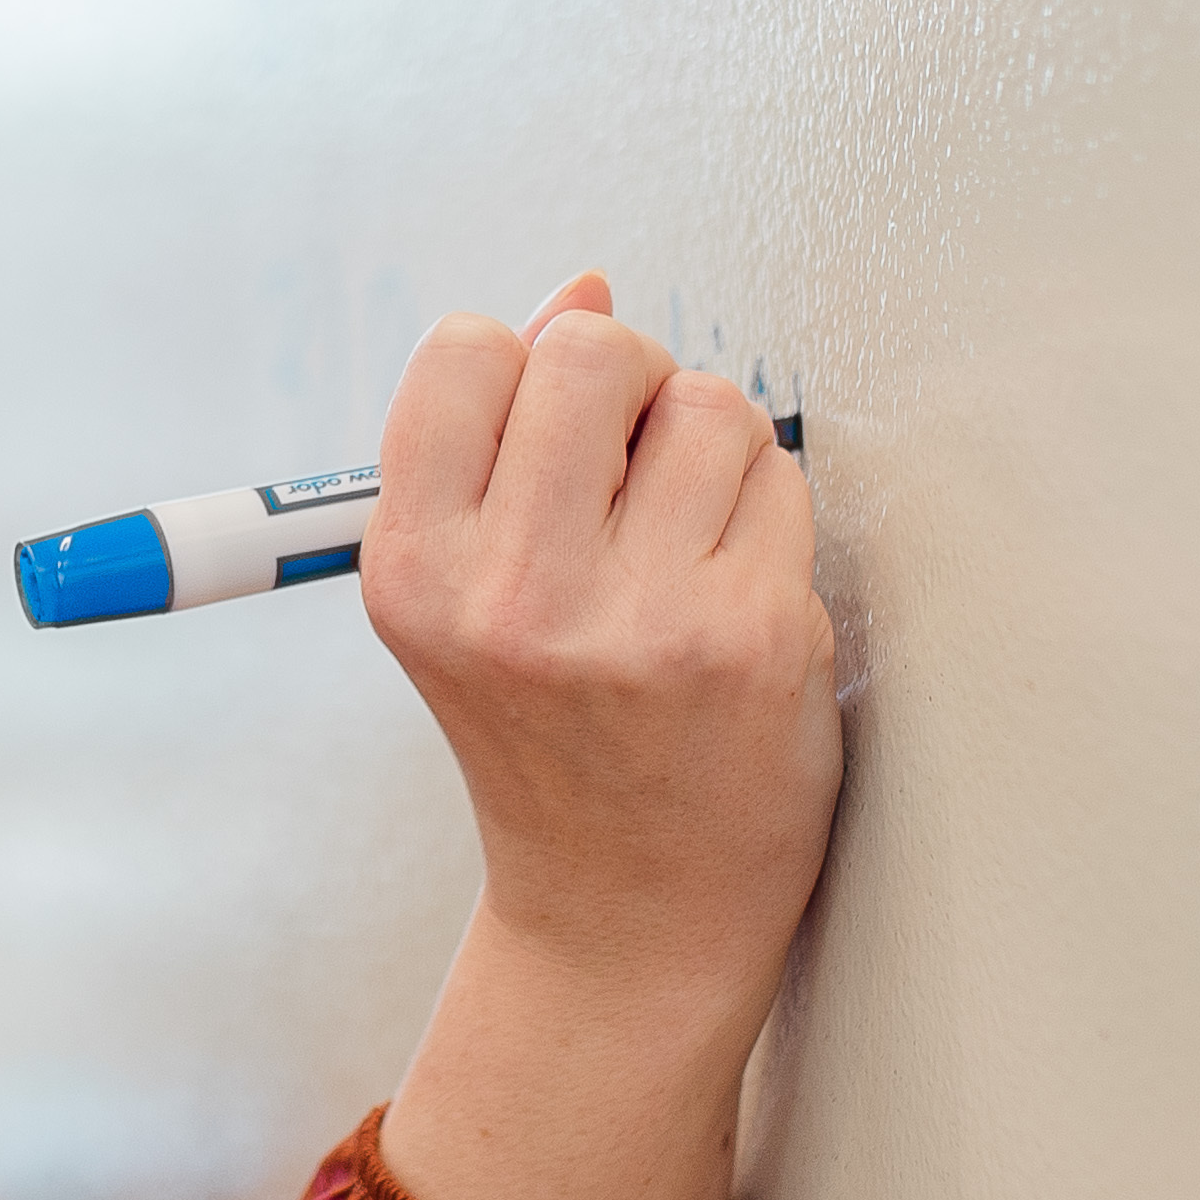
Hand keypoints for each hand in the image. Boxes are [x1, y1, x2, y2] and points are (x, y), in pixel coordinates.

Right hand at [360, 275, 842, 1199]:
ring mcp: (637, 619)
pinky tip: (734, 595)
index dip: (524, 369)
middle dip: (631, 382)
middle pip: (595, 352)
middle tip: (633, 468)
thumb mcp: (470, 595)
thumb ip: (506, 437)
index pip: (465, 352)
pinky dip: (770, 519)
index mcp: (416, 572)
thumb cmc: (554, 740)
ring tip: (685, 544)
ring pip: (709, 404)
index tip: (545, 436)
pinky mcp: (751, 637)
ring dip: (713, 452)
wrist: (628, 911)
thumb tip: (583, 289)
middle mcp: (513, 597)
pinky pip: (782, 481)